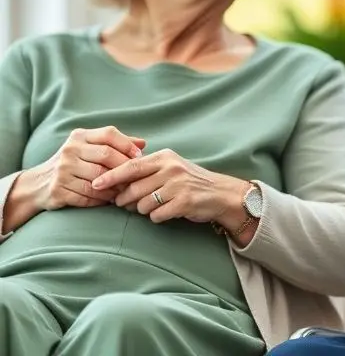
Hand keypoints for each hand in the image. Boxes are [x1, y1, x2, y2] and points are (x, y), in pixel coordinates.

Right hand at [24, 126, 144, 210]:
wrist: (38, 184)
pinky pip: (87, 196)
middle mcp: (70, 150)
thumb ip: (115, 144)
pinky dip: (102, 199)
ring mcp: (62, 170)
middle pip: (106, 155)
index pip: (108, 134)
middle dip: (124, 167)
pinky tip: (109, 200)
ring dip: (115, 186)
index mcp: (79, 136)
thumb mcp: (89, 148)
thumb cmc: (73, 163)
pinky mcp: (58, 190)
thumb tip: (142, 144)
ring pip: (99, 178)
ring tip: (124, 190)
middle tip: (134, 177)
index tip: (139, 156)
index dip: (127, 144)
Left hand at [93, 148, 246, 225]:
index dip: (111, 175)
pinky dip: (157, 217)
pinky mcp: (184, 202)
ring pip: (142, 204)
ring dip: (142, 210)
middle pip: (133, 188)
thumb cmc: (190, 181)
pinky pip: (156, 215)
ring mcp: (178, 185)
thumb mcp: (170, 167)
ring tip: (153, 206)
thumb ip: (147, 169)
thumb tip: (115, 181)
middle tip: (127, 203)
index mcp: (165, 157)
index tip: (95, 183)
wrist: (220, 193)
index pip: (131, 165)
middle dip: (126, 200)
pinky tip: (166, 212)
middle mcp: (171, 168)